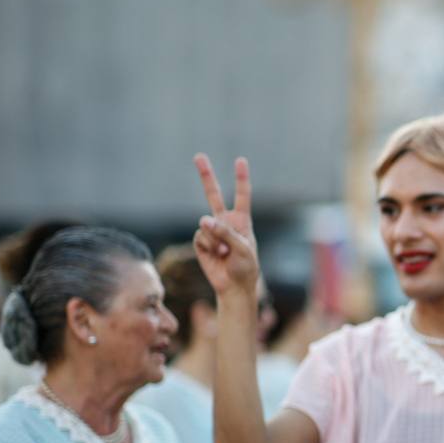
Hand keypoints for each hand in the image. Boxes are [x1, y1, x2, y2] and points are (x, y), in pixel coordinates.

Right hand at [192, 154, 259, 295]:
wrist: (233, 286)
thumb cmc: (245, 267)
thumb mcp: (242, 249)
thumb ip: (225, 233)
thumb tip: (203, 220)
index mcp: (242, 220)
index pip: (242, 195)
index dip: (241, 178)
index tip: (241, 160)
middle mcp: (225, 221)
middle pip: (213, 194)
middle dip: (206, 175)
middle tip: (198, 155)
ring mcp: (212, 231)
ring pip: (206, 225)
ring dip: (215, 239)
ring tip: (225, 253)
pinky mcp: (201, 241)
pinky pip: (200, 237)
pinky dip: (208, 246)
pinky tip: (216, 256)